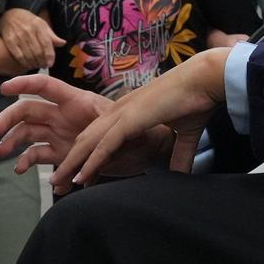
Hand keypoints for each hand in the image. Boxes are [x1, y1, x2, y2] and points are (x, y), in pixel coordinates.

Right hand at [0, 8, 64, 70]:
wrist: (9, 15)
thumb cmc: (29, 22)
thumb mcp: (42, 24)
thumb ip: (52, 35)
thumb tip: (63, 43)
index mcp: (39, 26)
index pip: (46, 43)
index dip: (49, 55)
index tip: (50, 63)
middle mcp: (29, 31)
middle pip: (37, 51)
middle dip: (42, 61)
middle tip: (44, 66)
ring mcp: (18, 36)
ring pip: (28, 55)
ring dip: (34, 63)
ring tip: (37, 66)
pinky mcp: (10, 42)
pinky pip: (19, 56)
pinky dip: (25, 63)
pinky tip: (28, 65)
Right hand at [0, 74, 173, 184]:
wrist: (147, 150)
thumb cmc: (137, 129)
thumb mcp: (121, 123)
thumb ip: (100, 128)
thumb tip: (86, 139)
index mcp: (75, 101)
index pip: (45, 87)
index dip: (24, 84)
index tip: (4, 88)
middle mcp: (62, 116)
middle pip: (28, 111)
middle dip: (8, 119)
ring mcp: (60, 135)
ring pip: (28, 134)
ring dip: (12, 142)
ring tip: (1, 153)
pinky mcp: (61, 154)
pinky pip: (38, 156)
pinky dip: (28, 163)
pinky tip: (21, 170)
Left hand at [55, 49, 226, 187]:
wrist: (205, 80)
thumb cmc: (198, 101)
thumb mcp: (186, 134)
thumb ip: (181, 154)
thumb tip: (183, 175)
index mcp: (131, 111)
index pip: (101, 136)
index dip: (88, 155)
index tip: (80, 175)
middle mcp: (120, 111)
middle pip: (87, 139)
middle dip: (71, 161)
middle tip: (58, 182)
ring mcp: (122, 114)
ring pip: (89, 143)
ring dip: (72, 164)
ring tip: (58, 184)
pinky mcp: (129, 120)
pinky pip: (104, 146)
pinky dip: (90, 163)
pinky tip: (80, 178)